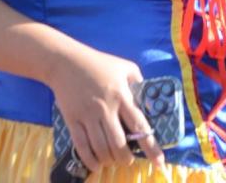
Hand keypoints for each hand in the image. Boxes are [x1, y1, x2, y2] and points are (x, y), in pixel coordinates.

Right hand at [48, 44, 164, 172]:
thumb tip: (147, 97)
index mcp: (121, 94)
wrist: (66, 61)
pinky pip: (82, 146)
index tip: (159, 162)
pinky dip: (90, 160)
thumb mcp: (123, 66)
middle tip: (128, 160)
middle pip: (119, 144)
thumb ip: (138, 81)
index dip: (151, 146)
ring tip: (113, 160)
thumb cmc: (98, 63)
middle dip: (126, 158)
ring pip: (101, 148)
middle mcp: (106, 108)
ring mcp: (88, 115)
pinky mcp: (73, 120)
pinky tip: (96, 164)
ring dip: (109, 160)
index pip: (139, 125)